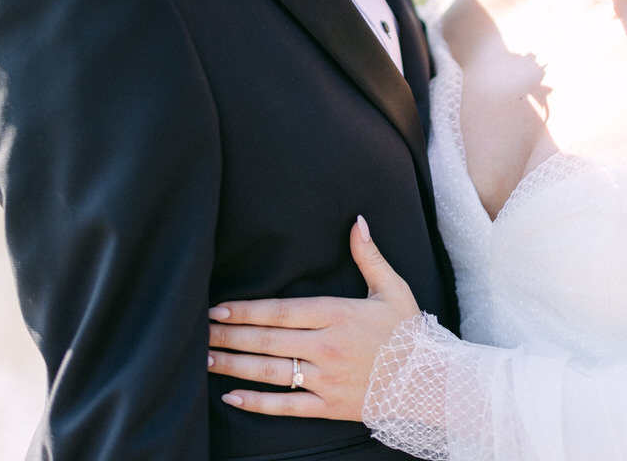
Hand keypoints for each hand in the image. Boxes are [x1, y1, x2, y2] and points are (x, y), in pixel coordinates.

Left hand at [207, 216, 420, 420]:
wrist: (428, 381)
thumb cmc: (408, 332)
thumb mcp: (392, 289)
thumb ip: (369, 256)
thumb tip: (357, 221)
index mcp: (337, 315)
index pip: (281, 311)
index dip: (246, 310)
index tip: (218, 308)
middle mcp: (326, 347)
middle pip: (267, 341)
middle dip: (229, 335)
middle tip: (198, 332)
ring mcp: (325, 378)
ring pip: (270, 372)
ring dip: (234, 366)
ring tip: (205, 359)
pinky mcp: (328, 405)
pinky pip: (286, 406)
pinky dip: (256, 403)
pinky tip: (231, 397)